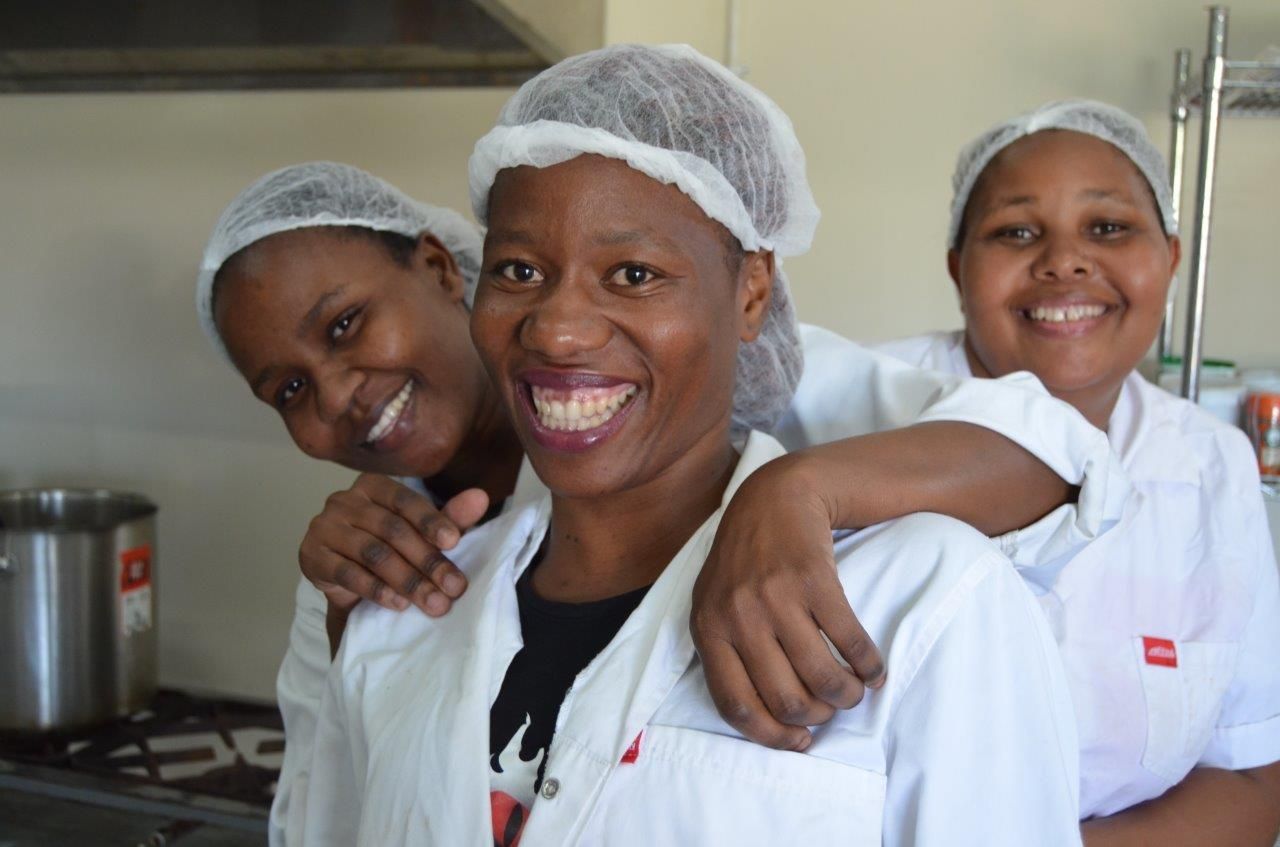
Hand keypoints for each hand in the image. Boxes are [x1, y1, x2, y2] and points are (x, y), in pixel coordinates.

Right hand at [300, 473, 490, 618]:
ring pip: (373, 553)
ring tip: (433, 602)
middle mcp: (345, 500)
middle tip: (453, 587)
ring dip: (407, 580)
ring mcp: (325, 527)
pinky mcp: (312, 556)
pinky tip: (398, 604)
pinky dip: (376, 590)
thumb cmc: (388, 547)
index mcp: (373, 486)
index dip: (431, 520)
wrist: (344, 579)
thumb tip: (481, 497)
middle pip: (392, 530)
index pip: (405, 499)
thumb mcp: (421, 531)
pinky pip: (347, 573)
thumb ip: (449, 516)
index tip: (455, 542)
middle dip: (427, 561)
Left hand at [690, 454, 885, 750]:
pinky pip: (850, 641)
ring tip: (854, 691)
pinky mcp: (814, 581)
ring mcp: (775, 598)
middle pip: (785, 698)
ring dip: (847, 695)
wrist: (773, 497)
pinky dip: (869, 665)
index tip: (799, 741)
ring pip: (821, 677)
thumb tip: (769, 716)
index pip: (736, 705)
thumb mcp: (714, 603)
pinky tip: (873, 669)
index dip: (772, 735)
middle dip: (817, 715)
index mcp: (707, 630)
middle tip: (830, 708)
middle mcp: (738, 617)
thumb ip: (727, 653)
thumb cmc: (743, 560)